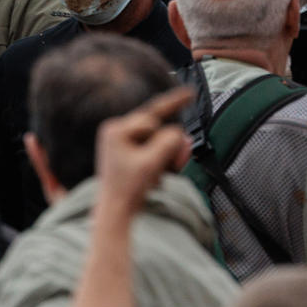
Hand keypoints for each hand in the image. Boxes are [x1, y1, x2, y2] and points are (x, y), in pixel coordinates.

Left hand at [93, 87, 193, 217]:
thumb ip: (168, 142)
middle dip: (170, 145)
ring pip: (157, 139)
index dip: (172, 119)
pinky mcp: (127, 153)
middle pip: (157, 128)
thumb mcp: (151, 163)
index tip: (191, 93)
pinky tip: (158, 177)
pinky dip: (161, 161)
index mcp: (116, 130)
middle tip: (177, 165)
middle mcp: (116, 131)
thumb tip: (179, 134)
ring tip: (165, 174)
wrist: (116, 213)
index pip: (153, 120)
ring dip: (167, 155)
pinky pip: (153, 148)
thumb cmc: (128, 189)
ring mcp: (120, 142)